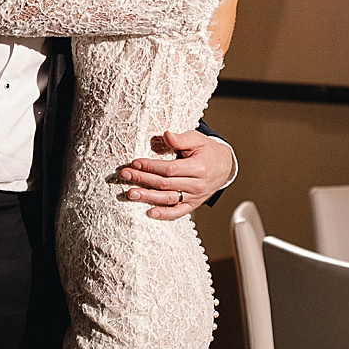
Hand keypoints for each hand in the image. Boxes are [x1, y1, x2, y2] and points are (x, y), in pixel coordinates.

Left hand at [119, 130, 236, 219]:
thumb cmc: (207, 151)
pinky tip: (149, 212)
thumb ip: (181, 139)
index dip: (151, 166)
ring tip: (131, 193)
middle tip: (125, 175)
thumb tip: (166, 135)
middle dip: (143, 179)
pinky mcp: (193, 205)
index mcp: (199, 167)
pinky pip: (177, 212)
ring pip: (168, 199)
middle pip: (165, 184)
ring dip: (147, 197)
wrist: (224, 166)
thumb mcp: (197, 139)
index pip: (170, 169)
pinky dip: (163, 214)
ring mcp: (195, 197)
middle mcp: (197, 185)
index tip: (135, 163)